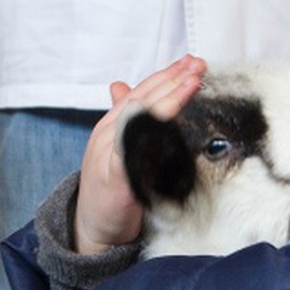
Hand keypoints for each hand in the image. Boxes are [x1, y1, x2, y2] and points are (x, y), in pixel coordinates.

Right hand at [72, 55, 205, 254]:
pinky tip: (170, 123)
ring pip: (140, 118)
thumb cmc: (109, 188)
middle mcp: (109, 134)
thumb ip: (124, 118)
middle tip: (198, 66)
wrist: (91, 227)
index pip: (141, 92)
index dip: (166, 75)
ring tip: (192, 84)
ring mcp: (110, 154)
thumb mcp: (115, 147)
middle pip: (143, 99)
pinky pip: (133, 153)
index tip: (191, 62)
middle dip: (173, 80)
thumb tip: (121, 86)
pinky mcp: (116, 180)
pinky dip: (150, 136)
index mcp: (112, 125)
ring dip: (168, 99)